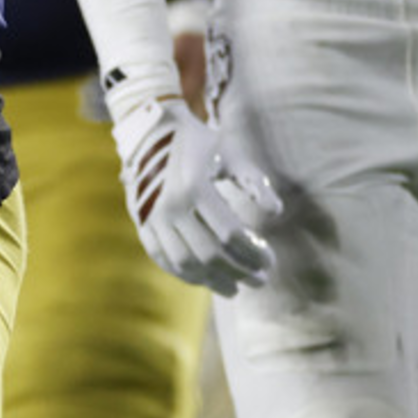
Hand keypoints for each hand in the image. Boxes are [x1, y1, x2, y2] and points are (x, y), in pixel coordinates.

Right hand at [109, 86, 278, 295]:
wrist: (151, 128)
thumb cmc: (199, 141)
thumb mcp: (230, 154)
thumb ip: (254, 182)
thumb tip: (276, 212)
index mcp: (195, 187)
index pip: (231, 235)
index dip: (254, 253)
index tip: (270, 261)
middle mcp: (170, 205)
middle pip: (210, 254)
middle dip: (239, 271)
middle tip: (260, 280)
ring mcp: (151, 216)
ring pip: (185, 262)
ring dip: (212, 280)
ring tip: (234, 288)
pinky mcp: (141, 222)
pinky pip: (162, 258)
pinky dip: (184, 273)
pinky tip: (204, 279)